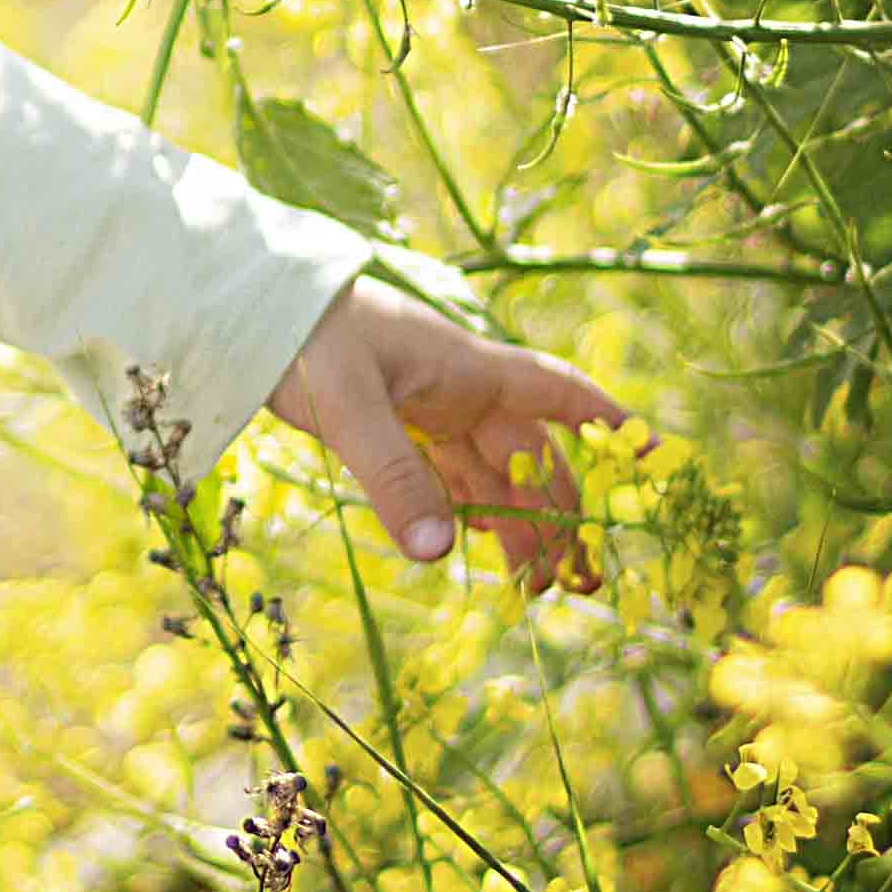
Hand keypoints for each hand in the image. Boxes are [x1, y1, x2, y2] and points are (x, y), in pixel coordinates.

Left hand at [262, 275, 633, 594]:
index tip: (653, 455)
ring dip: (516, 526)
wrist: (238, 303)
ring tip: (539, 588)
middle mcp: (455, 387)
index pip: (557, 391)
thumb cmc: (301, 334)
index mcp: (466, 368)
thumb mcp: (348, 405)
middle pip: (527, 456)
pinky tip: (474, 547)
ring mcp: (421, 405)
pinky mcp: (385, 423)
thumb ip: (394, 478)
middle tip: (585, 583)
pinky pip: (440, 474)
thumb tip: (441, 555)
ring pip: (487, 474)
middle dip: (562, 515)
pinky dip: (462, 511)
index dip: (606, 420)